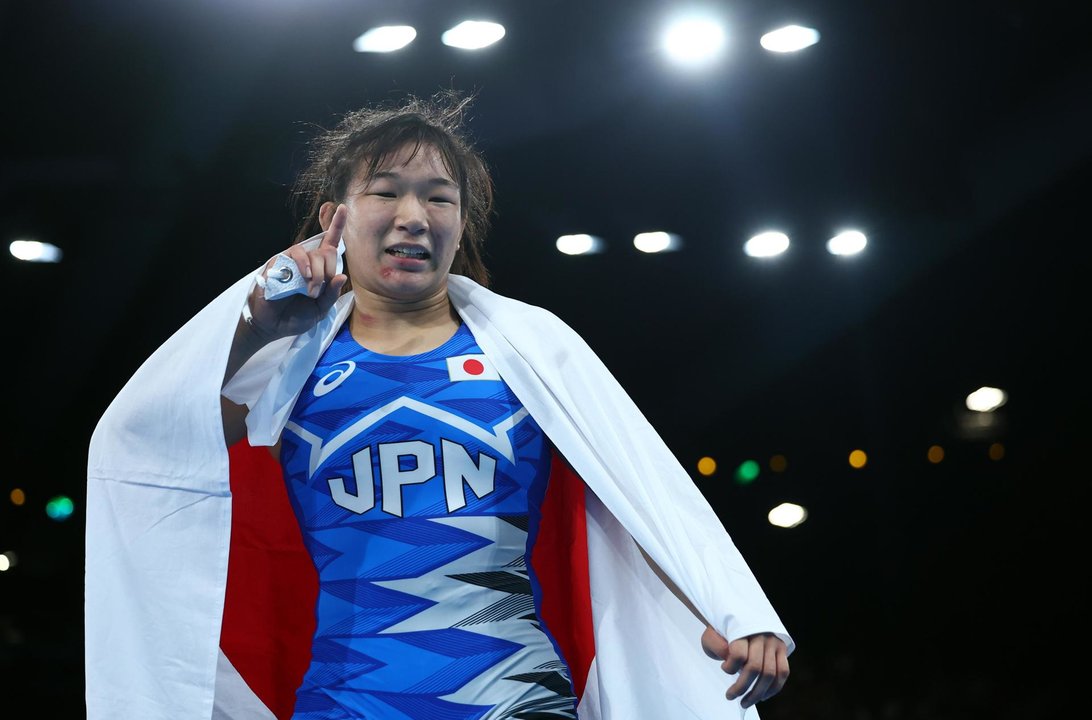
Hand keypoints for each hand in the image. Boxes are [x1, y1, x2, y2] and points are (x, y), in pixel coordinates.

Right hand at [246, 205, 348, 340]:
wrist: (274, 326)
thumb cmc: (296, 316)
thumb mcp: (320, 309)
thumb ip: (331, 294)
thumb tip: (342, 276)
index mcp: (319, 269)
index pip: (330, 243)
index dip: (337, 225)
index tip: (343, 208)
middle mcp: (306, 261)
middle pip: (326, 252)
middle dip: (327, 271)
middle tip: (318, 290)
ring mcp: (291, 261)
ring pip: (310, 253)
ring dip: (315, 272)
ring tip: (310, 288)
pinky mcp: (277, 263)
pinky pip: (292, 257)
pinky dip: (301, 267)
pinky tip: (301, 279)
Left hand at [701, 626, 788, 708]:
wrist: (739, 617)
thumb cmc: (722, 632)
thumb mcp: (711, 636)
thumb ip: (716, 647)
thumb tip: (729, 659)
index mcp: (742, 628)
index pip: (739, 653)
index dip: (730, 667)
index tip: (723, 668)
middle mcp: (760, 634)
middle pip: (755, 667)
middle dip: (742, 687)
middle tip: (730, 696)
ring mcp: (773, 641)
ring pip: (770, 673)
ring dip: (757, 693)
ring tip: (745, 702)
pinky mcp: (782, 648)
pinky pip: (783, 672)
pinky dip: (773, 688)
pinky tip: (762, 696)